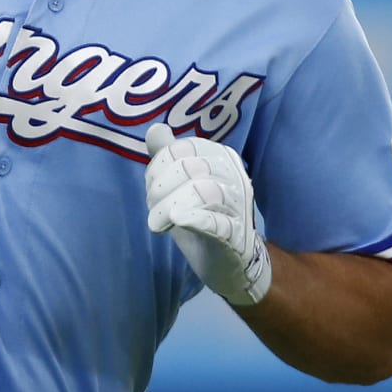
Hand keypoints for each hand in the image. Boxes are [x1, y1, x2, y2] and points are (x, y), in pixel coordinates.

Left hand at [144, 124, 271, 306]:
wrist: (231, 262)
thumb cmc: (202, 216)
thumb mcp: (180, 184)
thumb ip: (168, 156)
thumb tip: (155, 129)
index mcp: (220, 157)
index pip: (182, 148)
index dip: (158, 167)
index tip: (152, 189)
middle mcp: (234, 176)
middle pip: (191, 168)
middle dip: (161, 188)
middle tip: (153, 209)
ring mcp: (238, 206)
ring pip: (204, 192)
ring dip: (170, 207)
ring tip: (157, 223)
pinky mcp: (236, 237)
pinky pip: (218, 224)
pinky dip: (196, 220)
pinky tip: (179, 219)